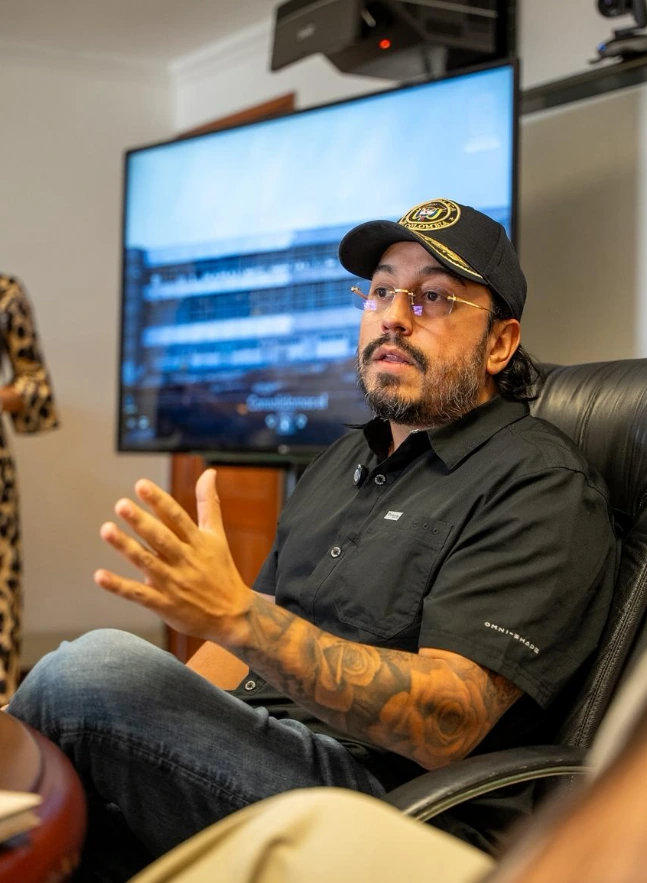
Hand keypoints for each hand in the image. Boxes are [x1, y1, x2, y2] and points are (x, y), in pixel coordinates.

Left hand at [94, 469, 252, 642]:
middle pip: (161, 538)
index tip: (141, 485)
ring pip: (147, 563)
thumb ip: (209, 503)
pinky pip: (139, 594)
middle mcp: (185, 560)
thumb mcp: (217, 535)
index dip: (159, 501)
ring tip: (106, 529)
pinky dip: (119, 586)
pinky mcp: (164, 604)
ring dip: (126, 547)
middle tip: (121, 504)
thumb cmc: (221, 571)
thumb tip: (209, 472)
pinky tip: (100, 575)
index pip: (177, 518)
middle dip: (141, 522)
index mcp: (198, 542)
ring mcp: (173, 583)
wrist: (232, 616)